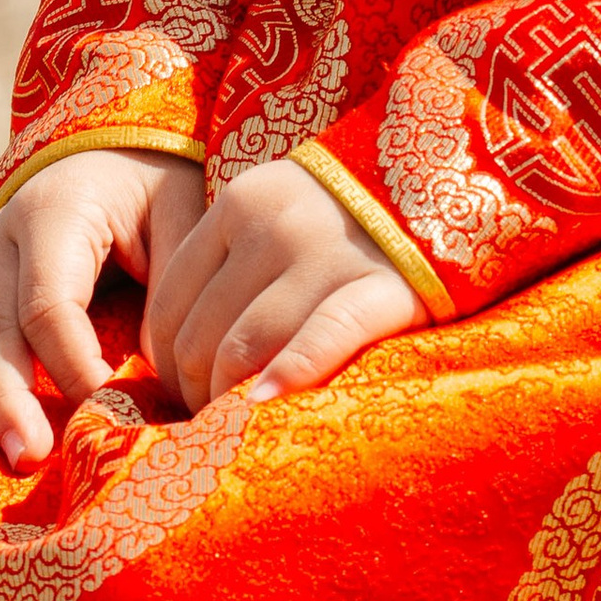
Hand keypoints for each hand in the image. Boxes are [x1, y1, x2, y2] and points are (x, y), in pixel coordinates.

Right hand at [0, 146, 205, 468]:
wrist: (116, 150)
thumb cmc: (154, 189)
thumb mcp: (180, 214)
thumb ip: (169, 289)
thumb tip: (157, 378)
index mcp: (54, 214)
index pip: (51, 305)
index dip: (76, 366)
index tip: (109, 412)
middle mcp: (3, 239)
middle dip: (9, 397)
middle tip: (31, 456)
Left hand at [144, 157, 422, 406]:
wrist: (436, 174)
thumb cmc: (341, 212)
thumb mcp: (272, 209)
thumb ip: (227, 262)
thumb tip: (171, 352)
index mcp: (240, 204)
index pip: (169, 302)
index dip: (164, 363)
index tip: (180, 390)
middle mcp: (274, 226)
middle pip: (201, 335)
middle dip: (194, 392)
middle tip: (207, 419)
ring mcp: (327, 254)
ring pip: (245, 348)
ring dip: (227, 401)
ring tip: (234, 426)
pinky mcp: (381, 286)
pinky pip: (322, 337)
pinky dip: (287, 375)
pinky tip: (265, 404)